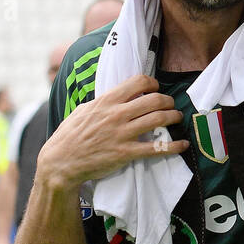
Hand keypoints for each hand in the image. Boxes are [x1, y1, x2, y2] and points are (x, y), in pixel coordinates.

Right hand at [37, 74, 190, 190]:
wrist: (61, 162)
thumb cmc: (69, 135)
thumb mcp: (83, 110)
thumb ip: (103, 102)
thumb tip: (117, 95)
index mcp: (106, 100)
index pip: (138, 82)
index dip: (153, 84)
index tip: (156, 89)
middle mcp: (117, 114)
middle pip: (154, 100)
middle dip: (168, 101)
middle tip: (171, 105)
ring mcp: (122, 134)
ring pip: (159, 119)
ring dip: (174, 117)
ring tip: (177, 118)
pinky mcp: (126, 153)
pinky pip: (156, 148)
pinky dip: (174, 146)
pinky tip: (182, 145)